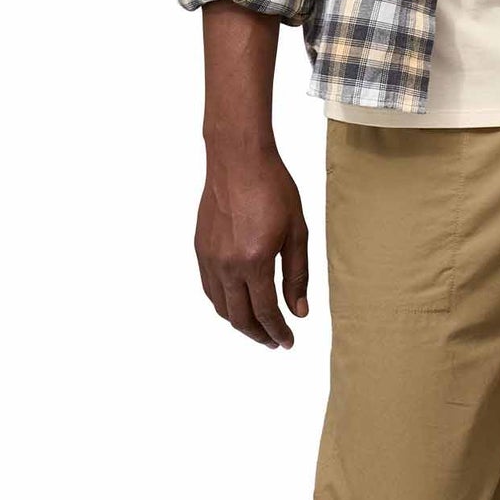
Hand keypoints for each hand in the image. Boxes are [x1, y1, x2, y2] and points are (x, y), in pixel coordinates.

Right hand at [196, 145, 308, 349]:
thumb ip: (297, 276)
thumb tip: (298, 311)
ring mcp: (210, 258)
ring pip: (221, 307)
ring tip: (258, 327)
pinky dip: (224, 304)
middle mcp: (227, 265)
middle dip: (259, 335)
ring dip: (240, 323)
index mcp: (254, 262)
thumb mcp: (297, 233)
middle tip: (274, 341)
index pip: (266, 313)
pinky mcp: (200, 248)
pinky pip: (209, 288)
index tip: (288, 342)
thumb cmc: (273, 189)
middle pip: (240, 317)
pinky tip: (237, 304)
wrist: (238, 158)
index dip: (278, 332)